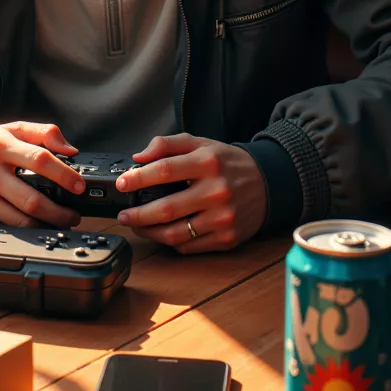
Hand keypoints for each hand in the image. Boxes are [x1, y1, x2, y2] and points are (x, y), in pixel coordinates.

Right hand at [0, 121, 84, 227]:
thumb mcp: (7, 129)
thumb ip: (42, 133)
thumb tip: (70, 150)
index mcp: (0, 145)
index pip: (39, 159)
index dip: (64, 175)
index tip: (79, 186)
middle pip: (31, 199)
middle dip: (59, 212)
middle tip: (73, 216)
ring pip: (19, 220)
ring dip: (44, 226)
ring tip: (58, 223)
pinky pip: (2, 229)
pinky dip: (21, 232)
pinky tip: (32, 228)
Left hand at [115, 134, 266, 252]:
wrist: (268, 183)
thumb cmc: (228, 163)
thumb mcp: (201, 143)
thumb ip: (167, 144)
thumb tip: (139, 157)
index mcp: (208, 162)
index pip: (165, 170)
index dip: (138, 178)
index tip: (122, 184)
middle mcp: (217, 191)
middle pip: (166, 208)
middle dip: (137, 214)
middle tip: (123, 214)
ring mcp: (223, 218)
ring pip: (176, 234)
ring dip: (149, 232)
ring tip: (137, 226)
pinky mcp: (227, 239)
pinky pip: (190, 246)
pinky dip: (171, 242)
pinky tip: (162, 234)